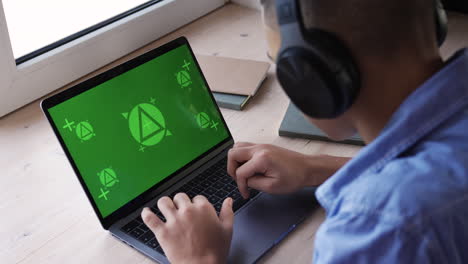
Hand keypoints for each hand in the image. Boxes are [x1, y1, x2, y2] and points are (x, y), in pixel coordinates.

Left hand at [141, 194, 233, 263]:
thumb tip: (228, 201)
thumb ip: (227, 212)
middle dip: (180, 203)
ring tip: (166, 209)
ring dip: (164, 204)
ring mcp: (174, 221)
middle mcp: (188, 211)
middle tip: (181, 211)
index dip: (197, 204)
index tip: (196, 212)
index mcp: (204, 209)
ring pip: (164, 202)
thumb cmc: (215, 251)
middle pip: (180, 197)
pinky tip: (146, 212)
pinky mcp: (162, 232)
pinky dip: (146, 214)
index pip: (197, 197)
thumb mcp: (227, 230)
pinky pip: (150, 218)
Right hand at [228, 142, 348, 197]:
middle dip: (231, 169)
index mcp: (261, 159)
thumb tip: (244, 180)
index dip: (240, 185)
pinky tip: (249, 168)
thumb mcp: (272, 187)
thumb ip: (254, 183)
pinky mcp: (264, 146)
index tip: (245, 193)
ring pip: (237, 147)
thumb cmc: (294, 177)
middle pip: (233, 154)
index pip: (240, 172)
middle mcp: (259, 148)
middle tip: (238, 180)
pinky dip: (242, 157)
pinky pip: (245, 147)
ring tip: (242, 173)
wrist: (307, 168)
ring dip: (236, 161)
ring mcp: (261, 145)